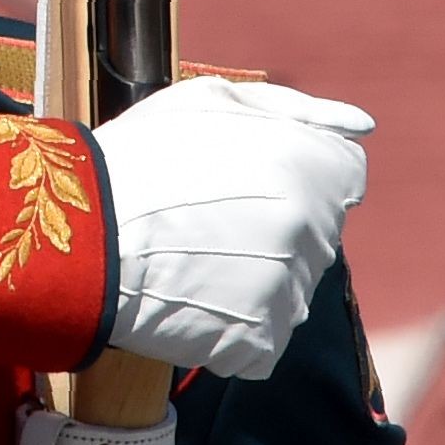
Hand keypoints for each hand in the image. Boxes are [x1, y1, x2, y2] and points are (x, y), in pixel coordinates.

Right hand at [93, 76, 369, 380]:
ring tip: (193, 258)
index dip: (297, 172)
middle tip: (208, 218)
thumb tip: (361, 127)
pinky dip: (232, 323)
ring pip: (290, 286)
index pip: (344, 177)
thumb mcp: (214, 101)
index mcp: (314, 169)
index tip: (248, 179)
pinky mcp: (262, 344)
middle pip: (316, 233)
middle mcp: (315, 232)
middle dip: (275, 225)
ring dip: (255, 277)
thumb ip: (299, 110)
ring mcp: (291, 294)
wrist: (83, 232)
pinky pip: (262, 335)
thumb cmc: (145, 156)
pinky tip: (191, 296)